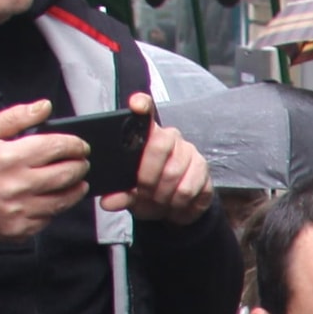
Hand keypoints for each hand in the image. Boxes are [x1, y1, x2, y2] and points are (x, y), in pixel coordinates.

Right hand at [0, 98, 89, 242]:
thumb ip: (15, 117)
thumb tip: (44, 107)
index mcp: (9, 157)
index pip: (55, 147)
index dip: (74, 145)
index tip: (80, 145)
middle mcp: (17, 184)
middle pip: (66, 174)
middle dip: (80, 165)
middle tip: (81, 161)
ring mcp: (21, 209)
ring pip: (64, 199)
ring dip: (76, 188)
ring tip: (76, 180)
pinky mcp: (22, 228)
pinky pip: (50, 217)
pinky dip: (56, 207)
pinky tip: (54, 197)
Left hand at [117, 99, 213, 224]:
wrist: (177, 209)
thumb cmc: (149, 193)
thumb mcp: (131, 195)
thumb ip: (120, 195)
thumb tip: (108, 202)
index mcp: (147, 136)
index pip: (146, 111)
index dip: (142, 105)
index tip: (136, 105)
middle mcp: (170, 137)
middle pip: (159, 146)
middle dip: (148, 177)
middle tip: (144, 193)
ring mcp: (190, 152)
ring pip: (174, 173)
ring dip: (163, 196)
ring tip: (159, 202)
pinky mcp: (204, 170)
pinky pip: (189, 188)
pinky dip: (178, 204)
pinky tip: (174, 205)